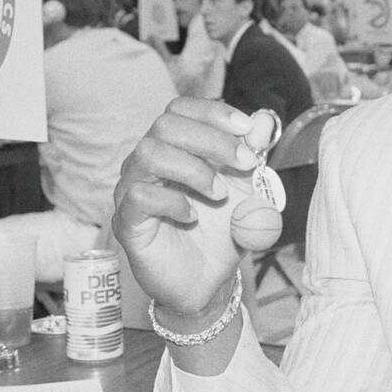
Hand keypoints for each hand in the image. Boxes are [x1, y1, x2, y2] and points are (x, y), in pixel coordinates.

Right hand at [112, 98, 272, 318]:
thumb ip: (253, 154)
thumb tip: (265, 120)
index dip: (213, 112)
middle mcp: (147, 162)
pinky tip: (192, 217)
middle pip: (165, 125)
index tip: (247, 129)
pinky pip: (140, 196)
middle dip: (211, 139)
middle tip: (245, 163)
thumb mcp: (247, 191)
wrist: (207, 282)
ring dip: (193, 168)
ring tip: (220, 194)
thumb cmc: (221, 232)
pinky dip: (172, 202)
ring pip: (149, 153)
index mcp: (174, 148)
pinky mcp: (126, 221)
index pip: (180, 109)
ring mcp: (132, 190)